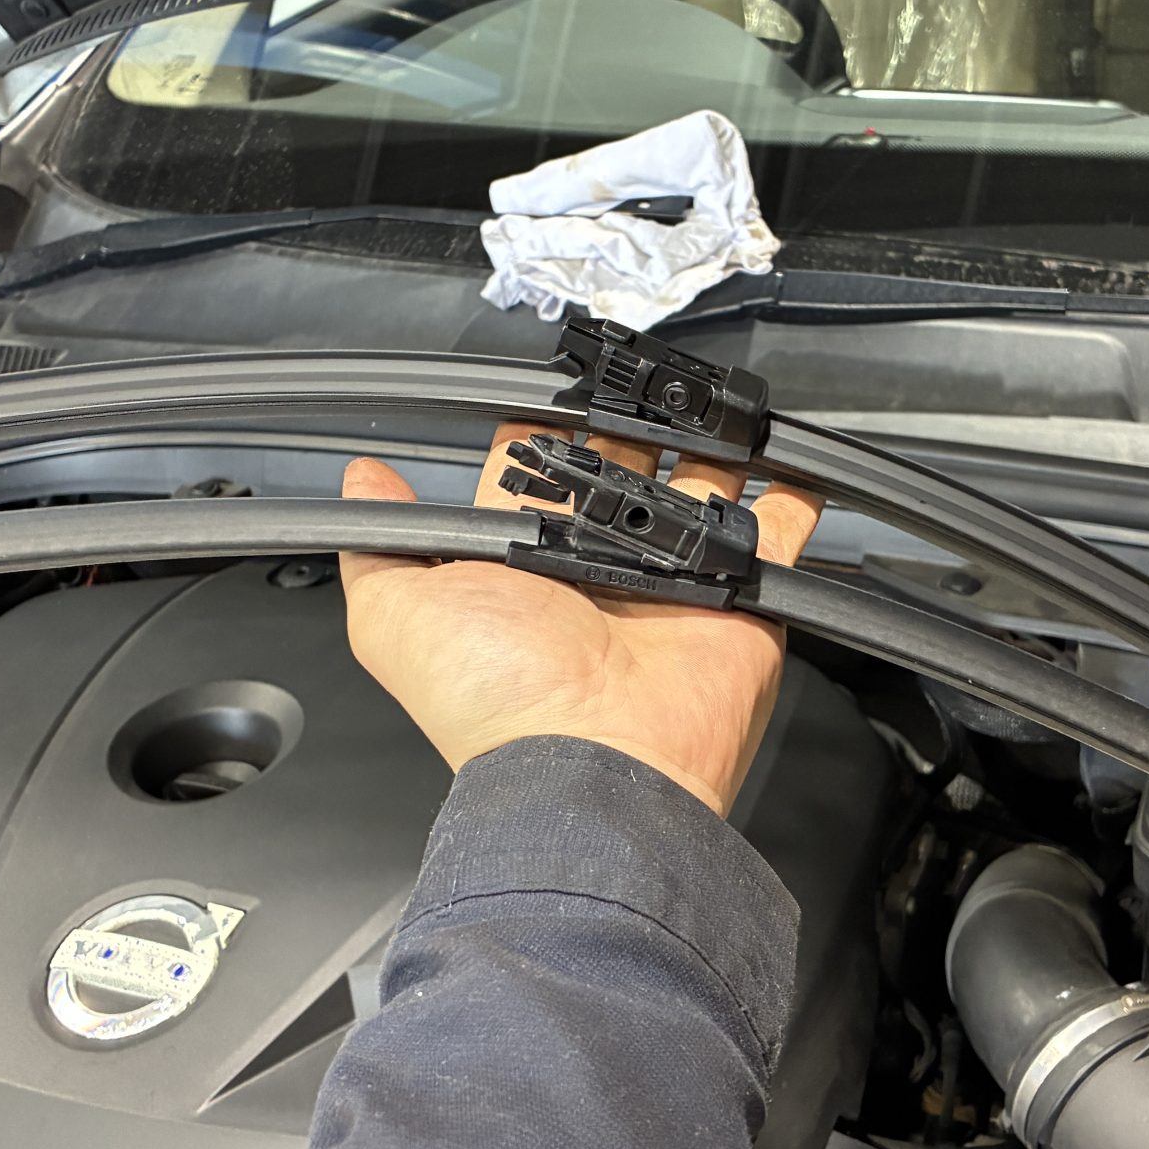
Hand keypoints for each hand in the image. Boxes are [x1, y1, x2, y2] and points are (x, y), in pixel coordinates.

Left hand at [339, 424, 824, 815]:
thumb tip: (360, 482)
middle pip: (620, 472)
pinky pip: (775, 537)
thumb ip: (377, 545)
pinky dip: (789, 498)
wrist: (596, 764)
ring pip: (696, 490)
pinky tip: (788, 461)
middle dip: (628, 428)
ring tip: (714, 405)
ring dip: (707, 448)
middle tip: (639, 385)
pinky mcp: (737, 595)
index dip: (539, 433)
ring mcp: (672, 581)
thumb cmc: (497, 700)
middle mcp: (599, 569)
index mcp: (525, 562)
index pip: (534, 475)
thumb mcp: (397, 618)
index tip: (551, 392)